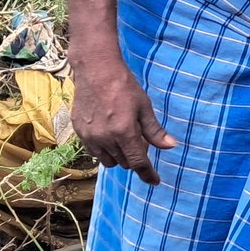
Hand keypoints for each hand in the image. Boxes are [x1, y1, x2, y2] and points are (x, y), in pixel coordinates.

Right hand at [71, 58, 177, 185]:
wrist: (96, 70)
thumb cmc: (124, 85)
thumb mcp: (144, 107)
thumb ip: (155, 131)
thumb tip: (170, 146)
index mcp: (124, 132)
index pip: (138, 162)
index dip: (148, 174)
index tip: (155, 181)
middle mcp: (105, 138)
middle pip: (123, 163)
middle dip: (135, 158)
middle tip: (140, 142)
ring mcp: (89, 136)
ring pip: (107, 161)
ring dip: (119, 156)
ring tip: (124, 138)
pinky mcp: (79, 132)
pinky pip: (94, 152)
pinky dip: (104, 150)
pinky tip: (109, 136)